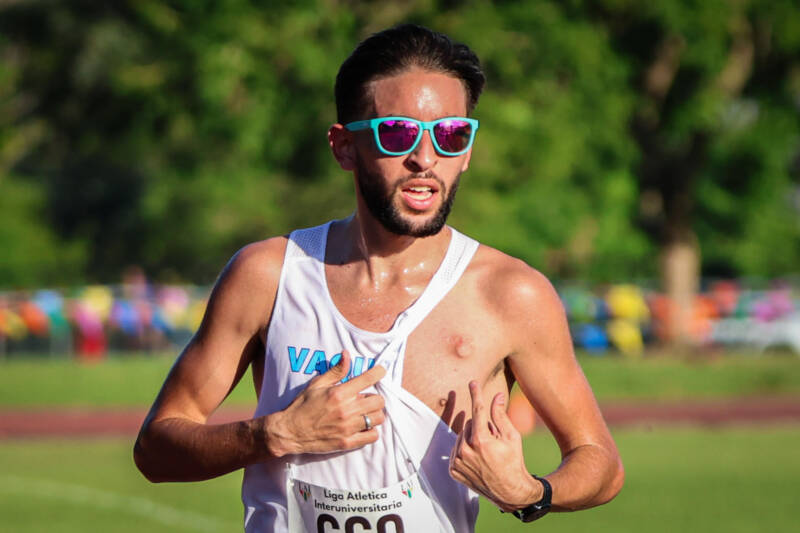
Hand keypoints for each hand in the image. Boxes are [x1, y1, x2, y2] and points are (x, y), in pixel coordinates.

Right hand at [264, 350, 386, 456]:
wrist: (289, 432)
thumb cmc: (302, 405)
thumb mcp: (317, 384)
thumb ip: (336, 371)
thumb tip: (347, 354)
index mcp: (339, 393)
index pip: (369, 378)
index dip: (379, 372)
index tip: (380, 371)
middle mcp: (346, 410)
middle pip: (379, 400)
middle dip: (374, 397)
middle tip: (365, 398)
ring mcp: (348, 428)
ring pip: (378, 418)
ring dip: (374, 414)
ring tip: (364, 413)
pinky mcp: (347, 442)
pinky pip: (372, 436)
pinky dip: (371, 431)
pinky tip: (362, 427)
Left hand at [449, 381, 539, 511]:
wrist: (510, 492)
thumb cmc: (514, 461)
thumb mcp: (512, 436)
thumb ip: (500, 415)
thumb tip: (496, 396)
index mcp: (481, 440)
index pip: (477, 410)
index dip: (476, 394)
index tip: (472, 383)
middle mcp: (466, 451)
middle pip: (470, 424)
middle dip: (481, 427)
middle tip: (493, 440)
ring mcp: (458, 462)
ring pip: (462, 436)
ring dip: (472, 438)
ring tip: (486, 452)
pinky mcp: (453, 470)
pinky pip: (456, 450)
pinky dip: (465, 450)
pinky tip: (477, 459)